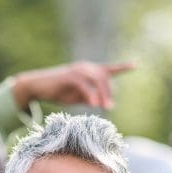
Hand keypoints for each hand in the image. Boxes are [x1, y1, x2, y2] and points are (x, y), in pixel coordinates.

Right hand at [11, 61, 134, 109]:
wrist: (36, 87)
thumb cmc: (57, 92)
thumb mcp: (76, 97)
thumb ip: (89, 98)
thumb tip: (100, 103)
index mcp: (87, 71)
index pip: (107, 69)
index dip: (122, 67)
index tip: (136, 64)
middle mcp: (84, 68)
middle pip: (104, 77)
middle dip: (109, 92)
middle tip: (110, 107)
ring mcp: (77, 70)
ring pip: (97, 79)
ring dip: (103, 94)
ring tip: (105, 107)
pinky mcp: (69, 76)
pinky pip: (84, 85)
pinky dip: (91, 95)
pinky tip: (94, 105)